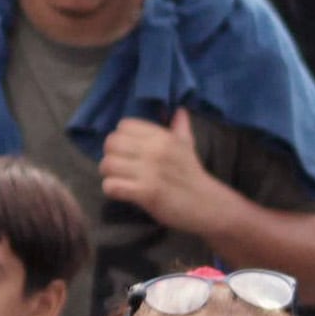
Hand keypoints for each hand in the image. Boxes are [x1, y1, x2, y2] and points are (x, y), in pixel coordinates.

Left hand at [97, 109, 219, 228]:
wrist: (207, 204)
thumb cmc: (193, 175)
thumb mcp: (188, 146)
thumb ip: (180, 128)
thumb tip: (180, 111)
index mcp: (163, 137)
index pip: (124, 125)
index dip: (121, 138)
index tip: (127, 151)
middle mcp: (155, 150)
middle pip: (111, 143)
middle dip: (111, 155)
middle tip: (119, 167)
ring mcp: (150, 172)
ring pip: (107, 164)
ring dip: (109, 174)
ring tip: (119, 180)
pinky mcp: (146, 193)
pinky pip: (112, 186)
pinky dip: (112, 190)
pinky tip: (121, 192)